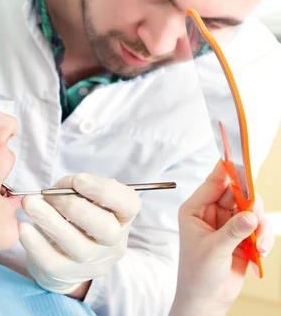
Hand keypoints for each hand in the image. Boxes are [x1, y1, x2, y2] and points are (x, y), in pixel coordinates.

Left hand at [18, 173, 141, 295]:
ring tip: (29, 203)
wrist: (66, 254)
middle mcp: (114, 243)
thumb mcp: (84, 198)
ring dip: (49, 220)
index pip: (129, 204)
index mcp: (122, 217)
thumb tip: (61, 188)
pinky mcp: (68, 273)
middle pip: (104, 228)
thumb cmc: (76, 216)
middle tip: (49, 194)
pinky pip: (52, 261)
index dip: (104, 190)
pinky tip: (23, 227)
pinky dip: (36, 243)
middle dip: (73, 206)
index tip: (78, 180)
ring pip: (77, 245)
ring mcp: (93, 262)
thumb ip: (77, 188)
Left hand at [170, 161, 272, 315]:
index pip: (214, 181)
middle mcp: (211, 212)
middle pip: (238, 193)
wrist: (206, 298)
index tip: (243, 160)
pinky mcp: (241, 235)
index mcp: (195, 209)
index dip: (229, 169)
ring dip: (260, 226)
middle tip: (256, 219)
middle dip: (252, 205)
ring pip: (252, 209)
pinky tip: (259, 252)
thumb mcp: (214, 250)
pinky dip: (264, 238)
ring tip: (258, 245)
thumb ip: (233, 231)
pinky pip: (259, 226)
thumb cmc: (197, 274)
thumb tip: (251, 215)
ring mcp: (227, 223)